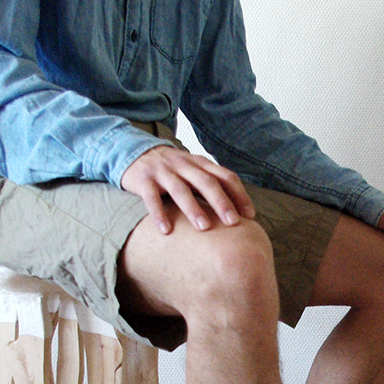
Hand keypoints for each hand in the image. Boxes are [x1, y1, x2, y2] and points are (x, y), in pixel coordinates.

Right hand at [121, 145, 254, 234]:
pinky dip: (158, 213)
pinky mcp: (143, 180)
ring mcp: (163, 171)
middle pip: (206, 182)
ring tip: (204, 228)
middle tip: (233, 223)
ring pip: (180, 190)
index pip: (225, 176)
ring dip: (193, 209)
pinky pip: (151, 197)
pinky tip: (166, 230)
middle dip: (221, 203)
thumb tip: (239, 211)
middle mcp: (183, 165)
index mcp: (200, 163)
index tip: (249, 216)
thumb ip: (213, 184)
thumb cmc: (172, 170)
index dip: (239, 195)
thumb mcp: (194, 171)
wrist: (134, 153)